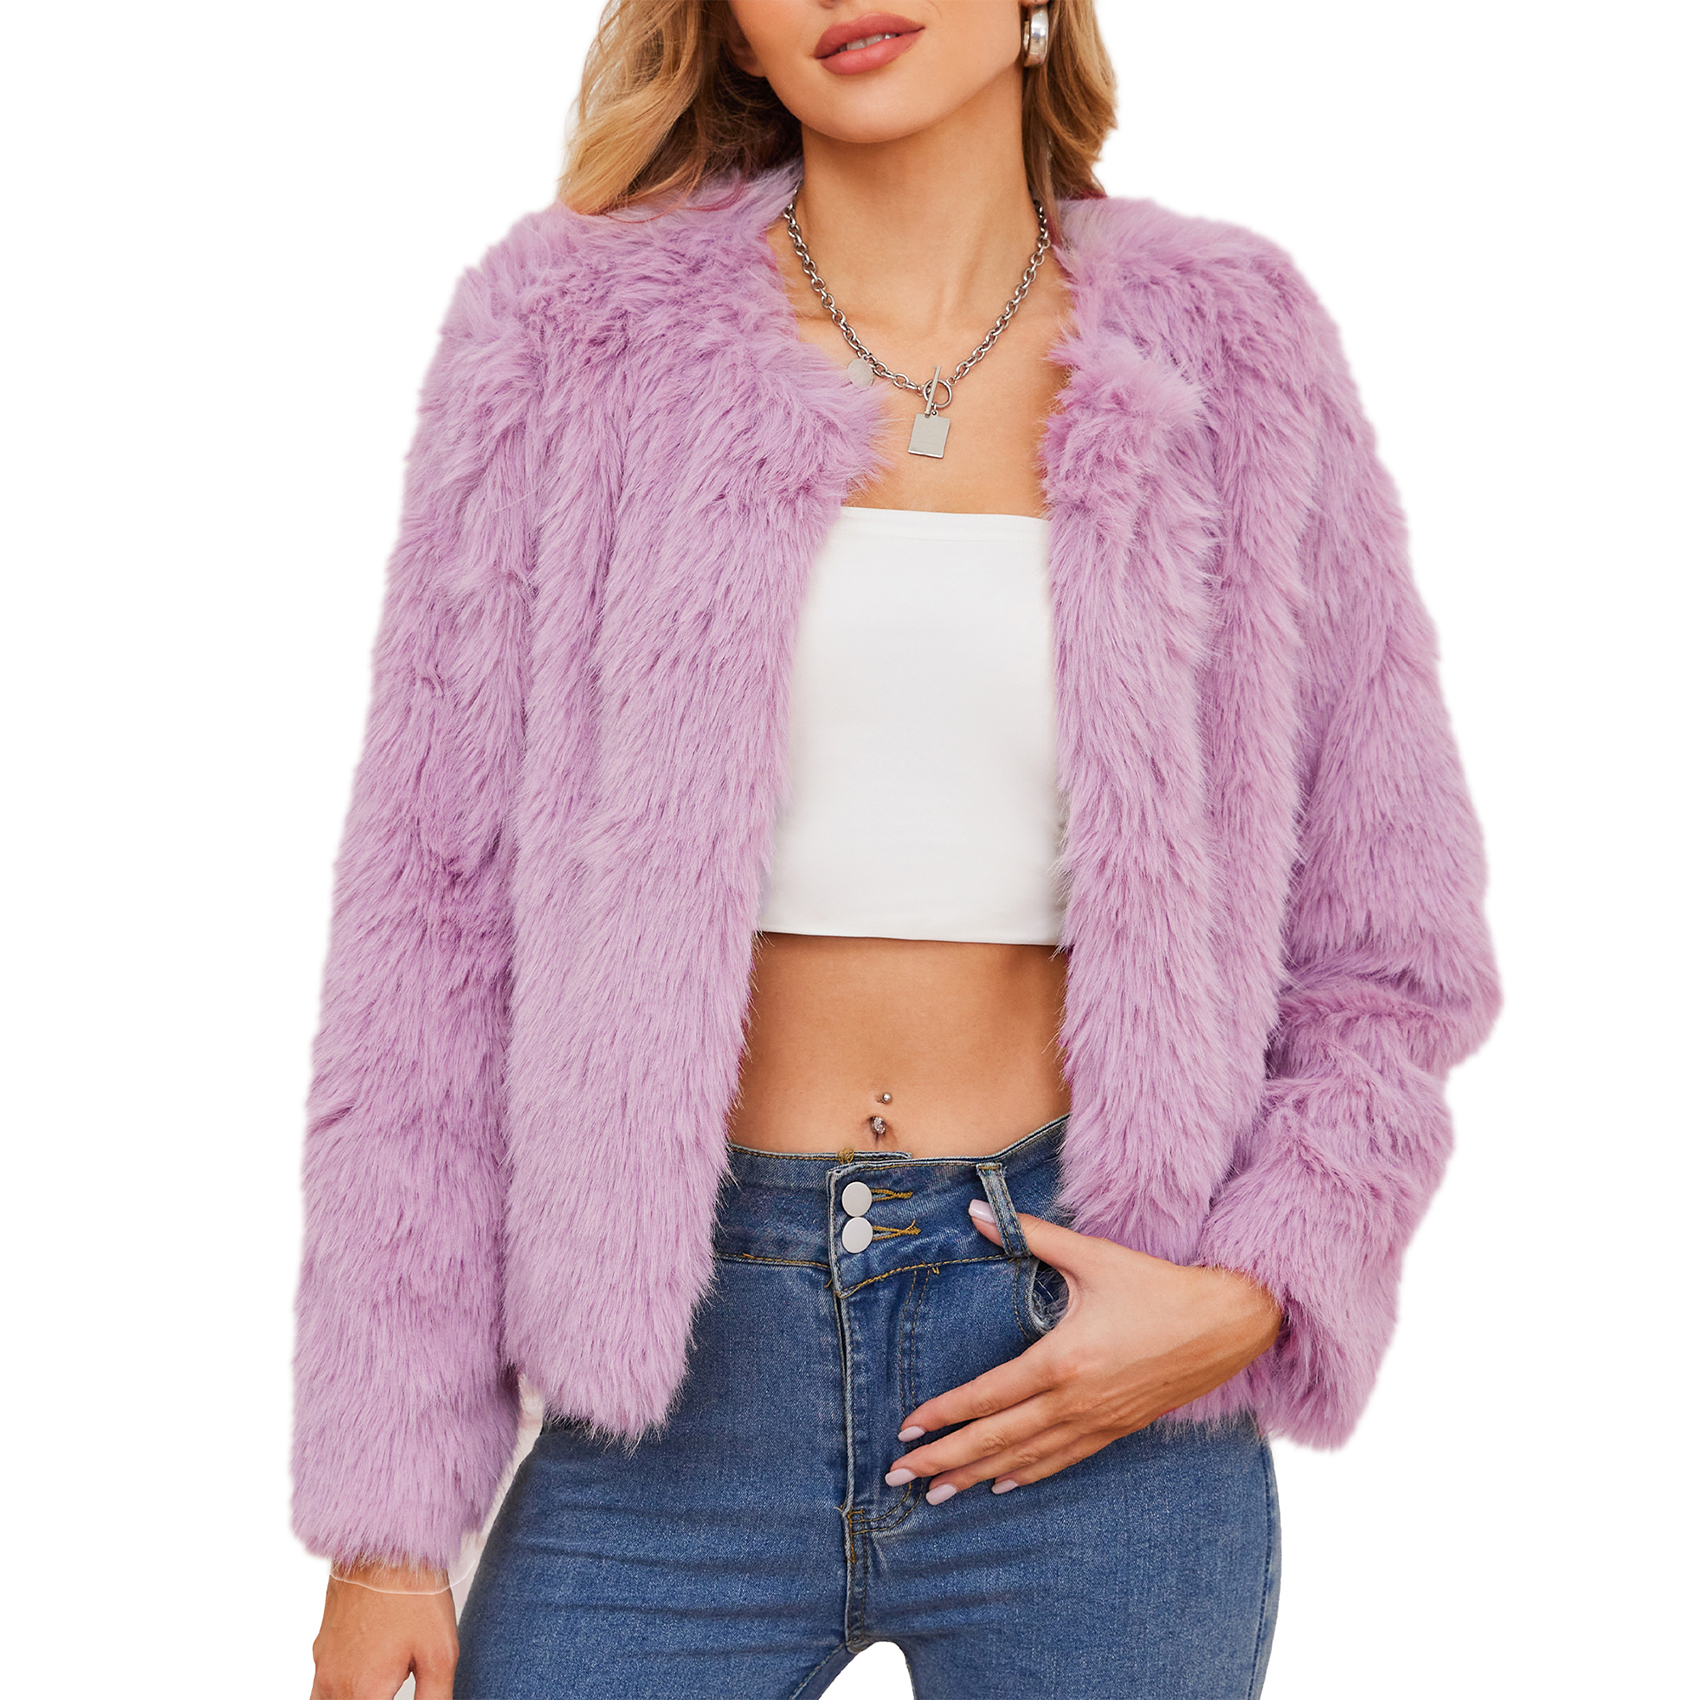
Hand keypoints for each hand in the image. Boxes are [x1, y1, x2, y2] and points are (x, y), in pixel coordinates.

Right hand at [309, 1560, 457, 1699]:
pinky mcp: (321, 1647)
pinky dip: (339, 1692)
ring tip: (380, 1687)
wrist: (385, 1545)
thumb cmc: (413, 1594)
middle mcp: (335, 1685)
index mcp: (363, 1693)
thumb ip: (434, 1699)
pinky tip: (364, 1677)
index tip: (399, 1691)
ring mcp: (323, 1666)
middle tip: (395, 1684)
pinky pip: (321, 1688)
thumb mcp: (439, 1654)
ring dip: (354, 1698)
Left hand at [883, 1204, 1282, 1501]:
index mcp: (1062, 1360)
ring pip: (1025, 1458)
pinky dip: (1027, 1474)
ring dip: (977, 1476)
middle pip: (997, 1438)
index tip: (909, 1429)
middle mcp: (1075, 1400)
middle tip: (900, 1476)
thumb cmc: (1156, 1285)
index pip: (989, 1395)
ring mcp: (1096, 1421)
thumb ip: (1031, 1235)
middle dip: (945, 1460)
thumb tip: (977, 1211)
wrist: (1226, 1324)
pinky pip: (1062, 1459)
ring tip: (936, 1495)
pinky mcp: (1116, 1429)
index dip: (945, 1414)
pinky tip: (1002, 1485)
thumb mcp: (1092, 1256)